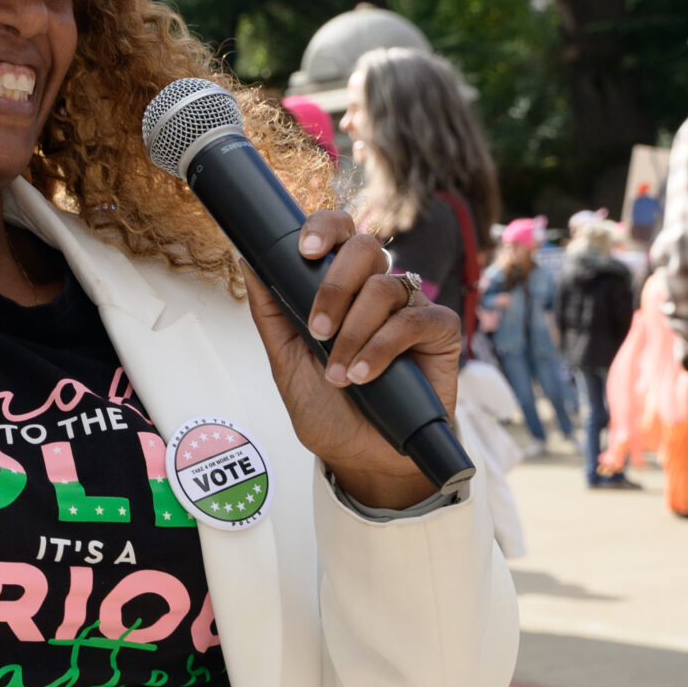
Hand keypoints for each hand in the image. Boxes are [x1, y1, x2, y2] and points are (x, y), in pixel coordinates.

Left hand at [245, 211, 459, 509]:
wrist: (362, 458)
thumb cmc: (328, 410)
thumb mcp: (286, 361)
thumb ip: (270, 312)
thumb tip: (248, 260)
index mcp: (342, 288)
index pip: (340, 234)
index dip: (325, 228)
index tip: (304, 250)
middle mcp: (377, 291)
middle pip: (366, 248)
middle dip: (335, 286)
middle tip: (317, 329)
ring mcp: (410, 309)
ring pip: (385, 287)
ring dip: (353, 332)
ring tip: (339, 374)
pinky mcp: (439, 332)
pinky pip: (414, 320)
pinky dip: (382, 347)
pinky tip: (365, 375)